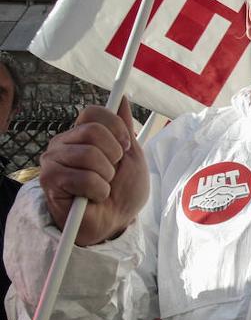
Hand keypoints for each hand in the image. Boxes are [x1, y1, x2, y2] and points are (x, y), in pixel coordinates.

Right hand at [40, 98, 148, 245]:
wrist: (116, 221)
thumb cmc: (122, 190)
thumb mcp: (132, 156)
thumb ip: (124, 128)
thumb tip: (120, 98)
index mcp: (81, 134)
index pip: (93, 113)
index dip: (116, 129)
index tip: (124, 149)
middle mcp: (63, 143)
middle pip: (93, 132)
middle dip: (114, 156)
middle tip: (111, 173)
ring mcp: (53, 161)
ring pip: (89, 155)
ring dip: (106, 176)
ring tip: (102, 186)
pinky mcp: (50, 181)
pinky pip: (84, 178)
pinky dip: (99, 191)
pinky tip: (93, 197)